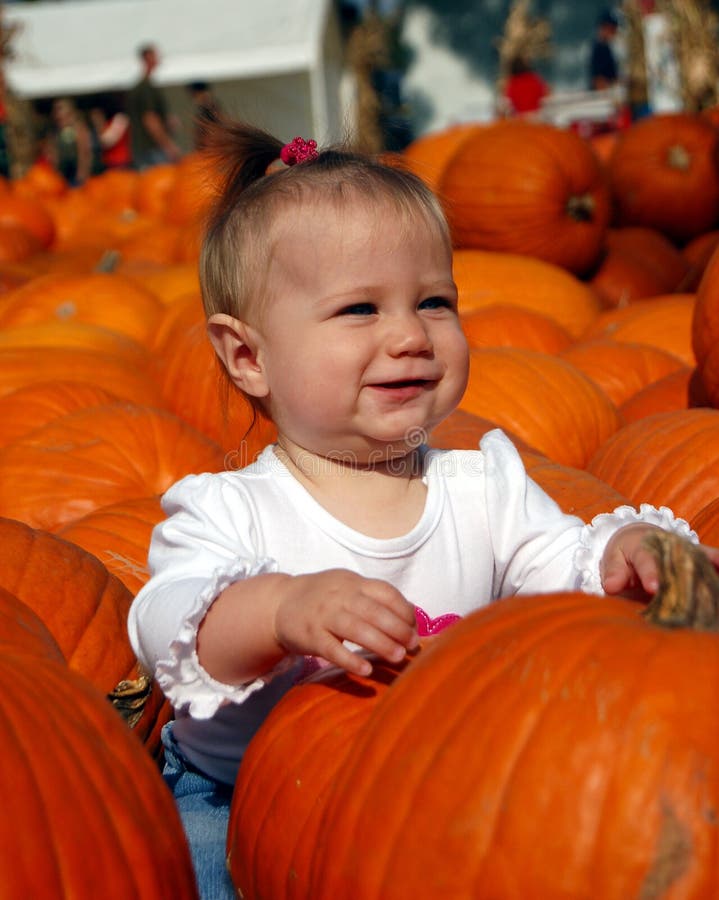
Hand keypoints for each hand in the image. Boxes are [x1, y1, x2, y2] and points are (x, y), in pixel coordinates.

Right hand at [272, 569, 418, 676]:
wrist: (279, 604)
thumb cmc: (323, 598)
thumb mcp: (347, 588)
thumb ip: (375, 598)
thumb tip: (412, 614)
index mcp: (353, 583)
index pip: (385, 592)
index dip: (404, 610)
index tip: (414, 628)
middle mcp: (339, 596)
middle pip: (373, 611)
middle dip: (397, 628)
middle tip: (412, 645)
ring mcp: (323, 615)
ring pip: (355, 628)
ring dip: (380, 643)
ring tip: (398, 658)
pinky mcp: (310, 636)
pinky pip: (332, 649)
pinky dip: (350, 660)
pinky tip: (366, 671)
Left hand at [600, 523, 718, 596]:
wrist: (640, 539)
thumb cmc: (625, 553)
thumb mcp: (614, 559)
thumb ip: (614, 572)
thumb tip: (612, 587)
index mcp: (644, 547)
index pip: (647, 561)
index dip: (650, 574)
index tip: (653, 588)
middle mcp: (669, 547)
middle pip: (679, 562)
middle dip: (684, 578)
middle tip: (690, 596)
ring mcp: (684, 552)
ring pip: (698, 561)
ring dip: (708, 571)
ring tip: (716, 580)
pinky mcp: (697, 559)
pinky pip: (709, 560)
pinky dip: (717, 564)